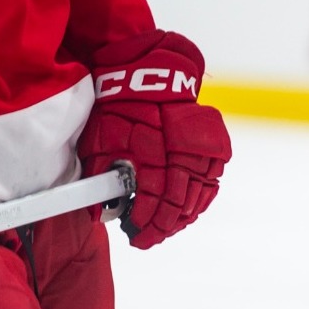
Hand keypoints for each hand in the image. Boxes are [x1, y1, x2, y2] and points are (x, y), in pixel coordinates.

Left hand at [76, 30, 230, 249]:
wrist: (148, 72)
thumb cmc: (119, 105)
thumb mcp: (100, 139)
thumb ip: (100, 176)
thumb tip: (95, 211)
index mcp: (150, 156)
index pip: (151, 204)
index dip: (144, 225)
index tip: (135, 234)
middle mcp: (179, 156)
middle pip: (177, 206)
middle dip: (162, 227)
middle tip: (149, 236)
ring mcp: (200, 150)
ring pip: (198, 196)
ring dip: (183, 215)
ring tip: (168, 225)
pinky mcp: (213, 142)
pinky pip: (212, 179)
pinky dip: (201, 196)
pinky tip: (189, 206)